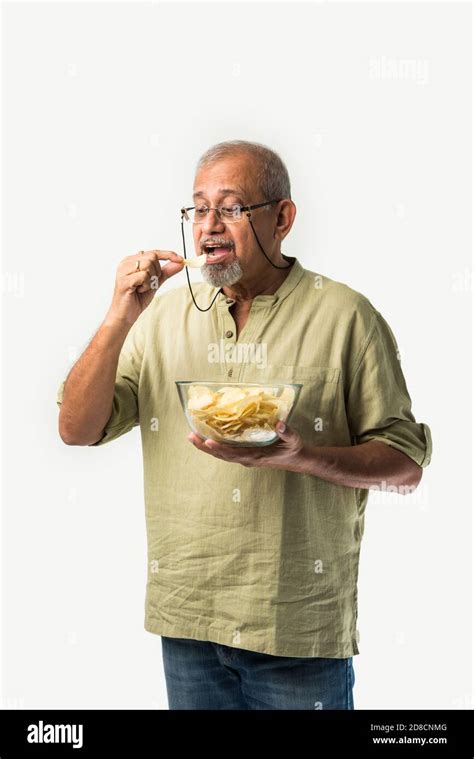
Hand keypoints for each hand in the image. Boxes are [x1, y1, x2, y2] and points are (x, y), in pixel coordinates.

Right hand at [105, 249, 183, 326]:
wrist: (125, 315)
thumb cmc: (137, 298)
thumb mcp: (155, 283)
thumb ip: (166, 272)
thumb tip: (180, 263)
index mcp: (132, 260)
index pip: (153, 252)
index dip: (168, 254)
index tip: (181, 260)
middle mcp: (126, 262)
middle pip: (152, 257)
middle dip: (157, 272)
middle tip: (150, 283)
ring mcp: (124, 270)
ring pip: (148, 265)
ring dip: (151, 280)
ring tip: (142, 288)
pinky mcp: (124, 280)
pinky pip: (144, 276)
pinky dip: (146, 285)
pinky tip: (139, 291)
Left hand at [187, 421, 305, 471]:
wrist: (298, 460)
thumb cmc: (295, 449)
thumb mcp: (294, 440)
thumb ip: (287, 432)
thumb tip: (279, 423)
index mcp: (256, 456)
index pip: (234, 454)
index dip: (220, 449)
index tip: (207, 442)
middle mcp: (247, 459)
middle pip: (222, 455)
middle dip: (205, 447)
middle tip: (190, 436)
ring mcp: (245, 457)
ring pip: (222, 454)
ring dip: (206, 447)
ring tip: (192, 436)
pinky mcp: (246, 454)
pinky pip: (227, 451)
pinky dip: (215, 445)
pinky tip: (207, 436)